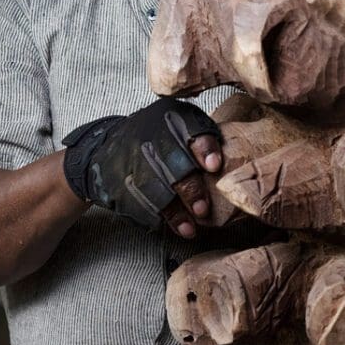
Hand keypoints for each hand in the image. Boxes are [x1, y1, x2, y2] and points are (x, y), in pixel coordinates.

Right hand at [61, 98, 224, 238]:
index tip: (214, 166)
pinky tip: (169, 227)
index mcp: (169, 117)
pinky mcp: (114, 184)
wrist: (105, 149)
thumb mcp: (179, 124)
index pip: (189, 129)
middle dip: (190, 190)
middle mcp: (146, 135)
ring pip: (153, 189)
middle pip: (172, 164)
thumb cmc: (157, 140)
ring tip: (190, 228)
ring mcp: (127, 160)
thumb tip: (238, 165)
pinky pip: (136, 204)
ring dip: (174, 212)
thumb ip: (205, 138)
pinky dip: (155, 219)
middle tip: (204, 209)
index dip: (203, 148)